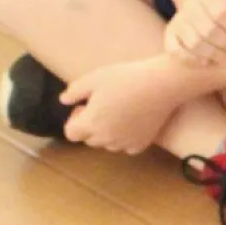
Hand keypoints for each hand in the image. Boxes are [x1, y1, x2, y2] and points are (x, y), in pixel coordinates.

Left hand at [60, 58, 182, 153]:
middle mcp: (105, 138)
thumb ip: (75, 91)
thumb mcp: (94, 78)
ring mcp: (124, 143)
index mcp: (91, 123)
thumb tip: (64, 100)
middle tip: (102, 106)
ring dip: (107, 132)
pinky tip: (132, 121)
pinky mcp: (141, 144)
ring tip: (118, 112)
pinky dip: (125, 138)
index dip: (74, 120)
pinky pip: (126, 146)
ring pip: (107, 144)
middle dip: (90, 125)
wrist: (162, 84)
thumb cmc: (126, 78)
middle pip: (89, 139)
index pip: (71, 133)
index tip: (84, 106)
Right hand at [164, 0, 225, 66]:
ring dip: (215, 54)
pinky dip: (192, 59)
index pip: (221, 11)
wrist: (201, 12)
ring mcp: (178, 21)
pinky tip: (209, 63)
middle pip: (209, 29)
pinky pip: (177, 50)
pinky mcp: (170, 36)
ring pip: (194, 42)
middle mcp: (190, 6)